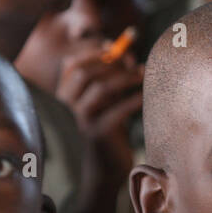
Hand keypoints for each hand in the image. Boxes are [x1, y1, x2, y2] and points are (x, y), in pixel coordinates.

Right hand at [54, 43, 143, 184]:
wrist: (106, 167)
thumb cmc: (109, 129)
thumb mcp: (106, 100)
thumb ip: (111, 77)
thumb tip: (127, 53)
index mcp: (65, 96)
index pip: (71, 64)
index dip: (93, 51)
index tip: (114, 46)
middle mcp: (67, 107)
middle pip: (84, 72)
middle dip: (110, 61)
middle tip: (133, 59)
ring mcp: (81, 120)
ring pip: (101, 88)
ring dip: (125, 76)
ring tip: (143, 72)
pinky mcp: (98, 133)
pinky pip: (119, 109)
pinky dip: (134, 98)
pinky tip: (146, 94)